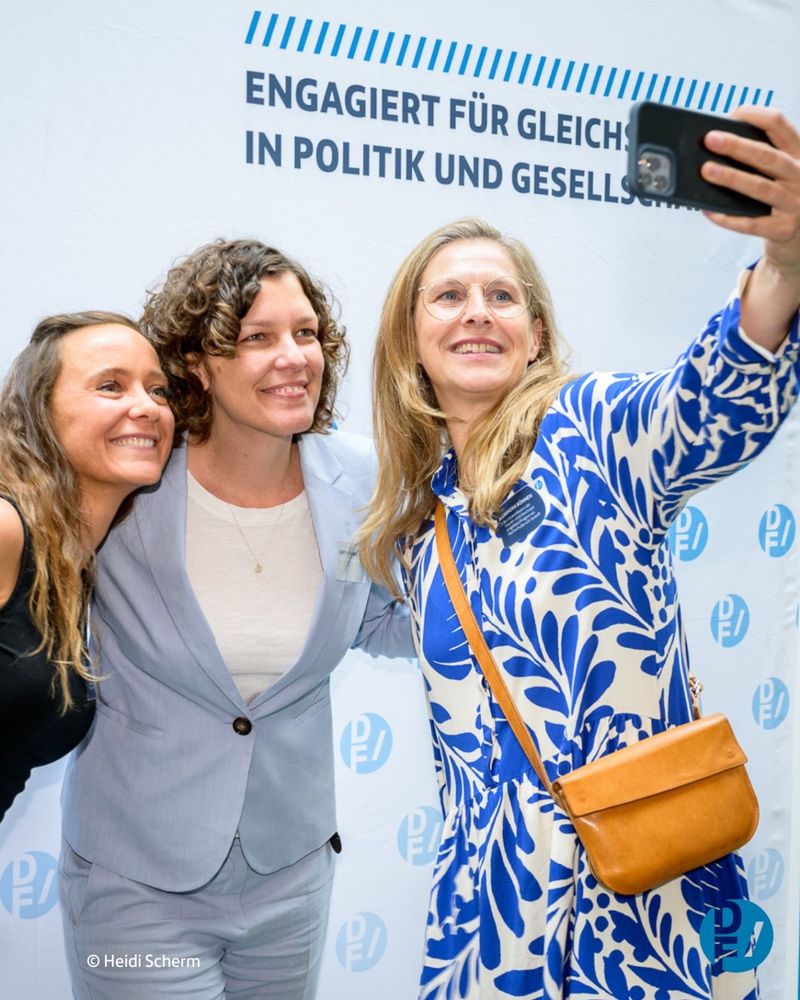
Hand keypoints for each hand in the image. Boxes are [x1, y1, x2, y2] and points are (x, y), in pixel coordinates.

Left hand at [701, 107, 799, 277]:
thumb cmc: (783, 199)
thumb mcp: (781, 173)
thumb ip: (760, 159)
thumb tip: (718, 147)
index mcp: (799, 155)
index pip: (780, 125)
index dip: (756, 116)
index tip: (732, 114)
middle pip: (768, 156)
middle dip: (738, 146)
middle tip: (710, 139)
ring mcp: (795, 203)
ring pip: (760, 188)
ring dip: (731, 178)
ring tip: (706, 170)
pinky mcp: (784, 229)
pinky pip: (752, 224)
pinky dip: (728, 218)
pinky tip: (709, 210)